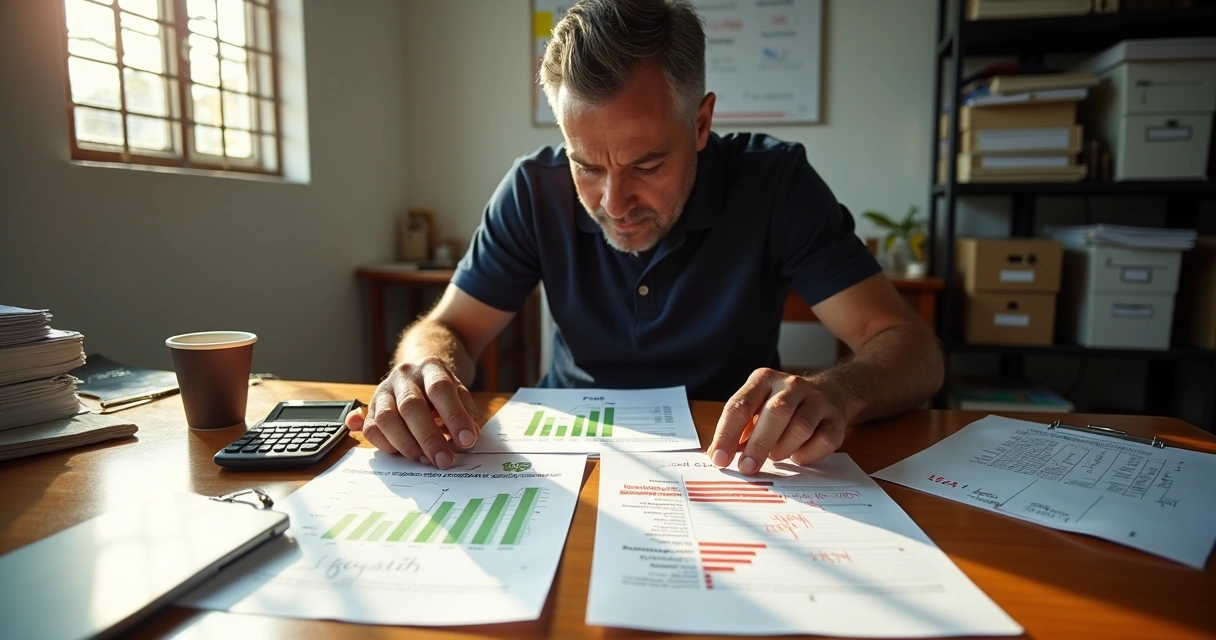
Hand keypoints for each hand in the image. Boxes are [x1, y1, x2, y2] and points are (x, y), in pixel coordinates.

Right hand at [344, 356, 479, 468]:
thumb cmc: (441, 391)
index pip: (440, 389)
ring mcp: (383, 391)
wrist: (417, 375)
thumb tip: (467, 439)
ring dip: (406, 444)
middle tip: (443, 460)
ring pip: (386, 419)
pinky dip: (387, 446)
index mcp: (430, 367)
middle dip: (429, 438)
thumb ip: (466, 414)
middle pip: (411, 406)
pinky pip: (371, 430)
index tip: (467, 441)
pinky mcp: (370, 409)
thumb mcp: (460, 394)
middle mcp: (403, 376)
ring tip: (424, 459)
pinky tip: (403, 453)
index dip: (454, 416)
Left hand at [707, 368, 848, 474]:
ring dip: (783, 449)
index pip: (741, 405)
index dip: (727, 434)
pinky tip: (798, 456)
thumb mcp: (756, 408)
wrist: (830, 392)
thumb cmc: (782, 407)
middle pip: (775, 413)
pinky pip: (823, 441)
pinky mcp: (836, 419)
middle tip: (746, 468)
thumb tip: (717, 456)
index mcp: (763, 379)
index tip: (719, 459)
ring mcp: (817, 400)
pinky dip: (807, 454)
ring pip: (800, 427)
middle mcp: (791, 385)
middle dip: (758, 445)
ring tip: (775, 456)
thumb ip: (738, 430)